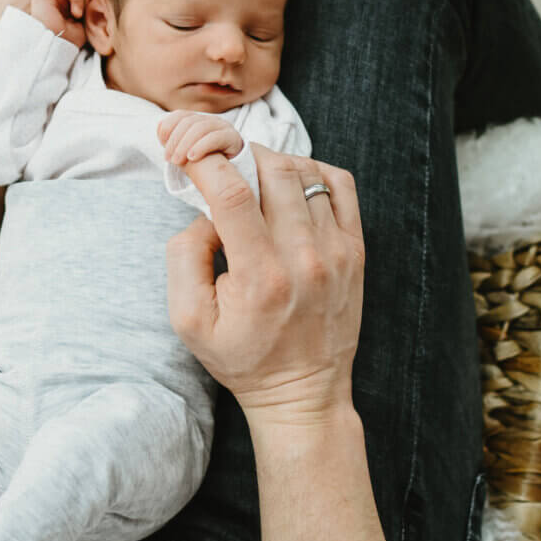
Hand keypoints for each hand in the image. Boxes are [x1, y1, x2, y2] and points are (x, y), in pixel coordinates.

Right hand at [31, 0, 86, 48]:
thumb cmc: (70, 42)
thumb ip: (85, 9)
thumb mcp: (83, 25)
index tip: (88, 19)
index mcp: (62, 11)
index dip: (86, 3)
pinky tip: (75, 9)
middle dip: (82, 0)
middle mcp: (53, 3)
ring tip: (78, 14)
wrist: (57, 48)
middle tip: (83, 17)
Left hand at [157, 110, 243, 165]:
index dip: (169, 125)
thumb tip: (159, 129)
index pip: (180, 115)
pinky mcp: (232, 137)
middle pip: (188, 123)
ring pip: (200, 128)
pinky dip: (201, 146)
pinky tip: (192, 157)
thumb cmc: (206, 161)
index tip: (161, 141)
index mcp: (198, 120)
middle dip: (175, 141)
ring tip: (177, 161)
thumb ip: (174, 140)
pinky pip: (215, 138)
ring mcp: (222, 127)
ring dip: (185, 145)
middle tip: (169, 158)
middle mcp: (210, 120)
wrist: (230, 173)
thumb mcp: (186, 151)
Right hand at [165, 146, 363, 423]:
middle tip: (214, 156)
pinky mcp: (355, 250)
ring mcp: (336, 251)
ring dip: (269, 161)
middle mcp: (303, 258)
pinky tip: (288, 184)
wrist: (304, 392)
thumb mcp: (189, 322)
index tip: (184, 148)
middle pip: (270, 169)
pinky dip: (311, 170)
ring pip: (303, 172)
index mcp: (259, 277)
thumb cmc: (243, 357)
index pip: (231, 192)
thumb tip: (204, 211)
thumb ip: (184, 258)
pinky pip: (339, 184)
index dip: (203, 158)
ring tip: (247, 174)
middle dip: (234, 151)